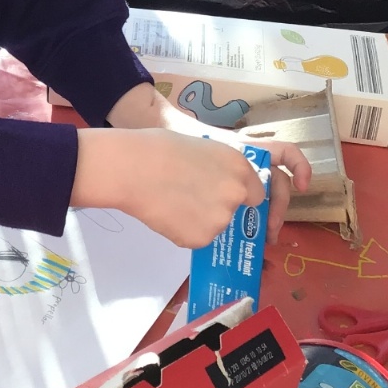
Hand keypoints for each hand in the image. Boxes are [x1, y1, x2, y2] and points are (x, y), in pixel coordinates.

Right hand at [73, 125, 309, 249]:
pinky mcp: (202, 239)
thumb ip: (224, 169)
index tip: (232, 200)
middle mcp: (238, 194)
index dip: (241, 196)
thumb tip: (228, 186)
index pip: (256, 193)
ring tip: (172, 201)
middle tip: (194, 200)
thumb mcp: (204, 148)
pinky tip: (167, 213)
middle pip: (236, 212)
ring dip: (201, 220)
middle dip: (221, 209)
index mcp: (240, 167)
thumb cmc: (159, 149)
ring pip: (217, 227)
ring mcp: (221, 219)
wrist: (132, 168)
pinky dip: (185, 231)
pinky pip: (198, 239)